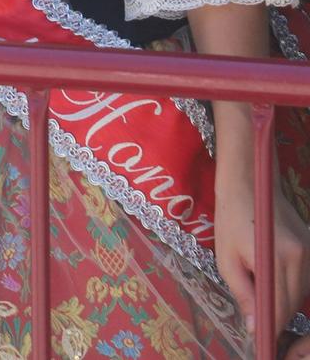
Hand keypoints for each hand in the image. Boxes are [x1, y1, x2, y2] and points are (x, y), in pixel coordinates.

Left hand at [213, 151, 309, 342]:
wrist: (250, 185)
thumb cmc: (231, 220)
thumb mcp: (227, 258)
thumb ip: (243, 293)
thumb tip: (255, 325)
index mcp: (279, 259)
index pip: (280, 307)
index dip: (271, 329)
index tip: (262, 342)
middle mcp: (302, 259)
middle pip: (293, 304)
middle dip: (276, 317)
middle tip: (259, 327)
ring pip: (300, 294)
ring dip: (283, 302)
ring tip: (260, 298)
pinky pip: (304, 281)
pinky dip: (290, 288)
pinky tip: (273, 283)